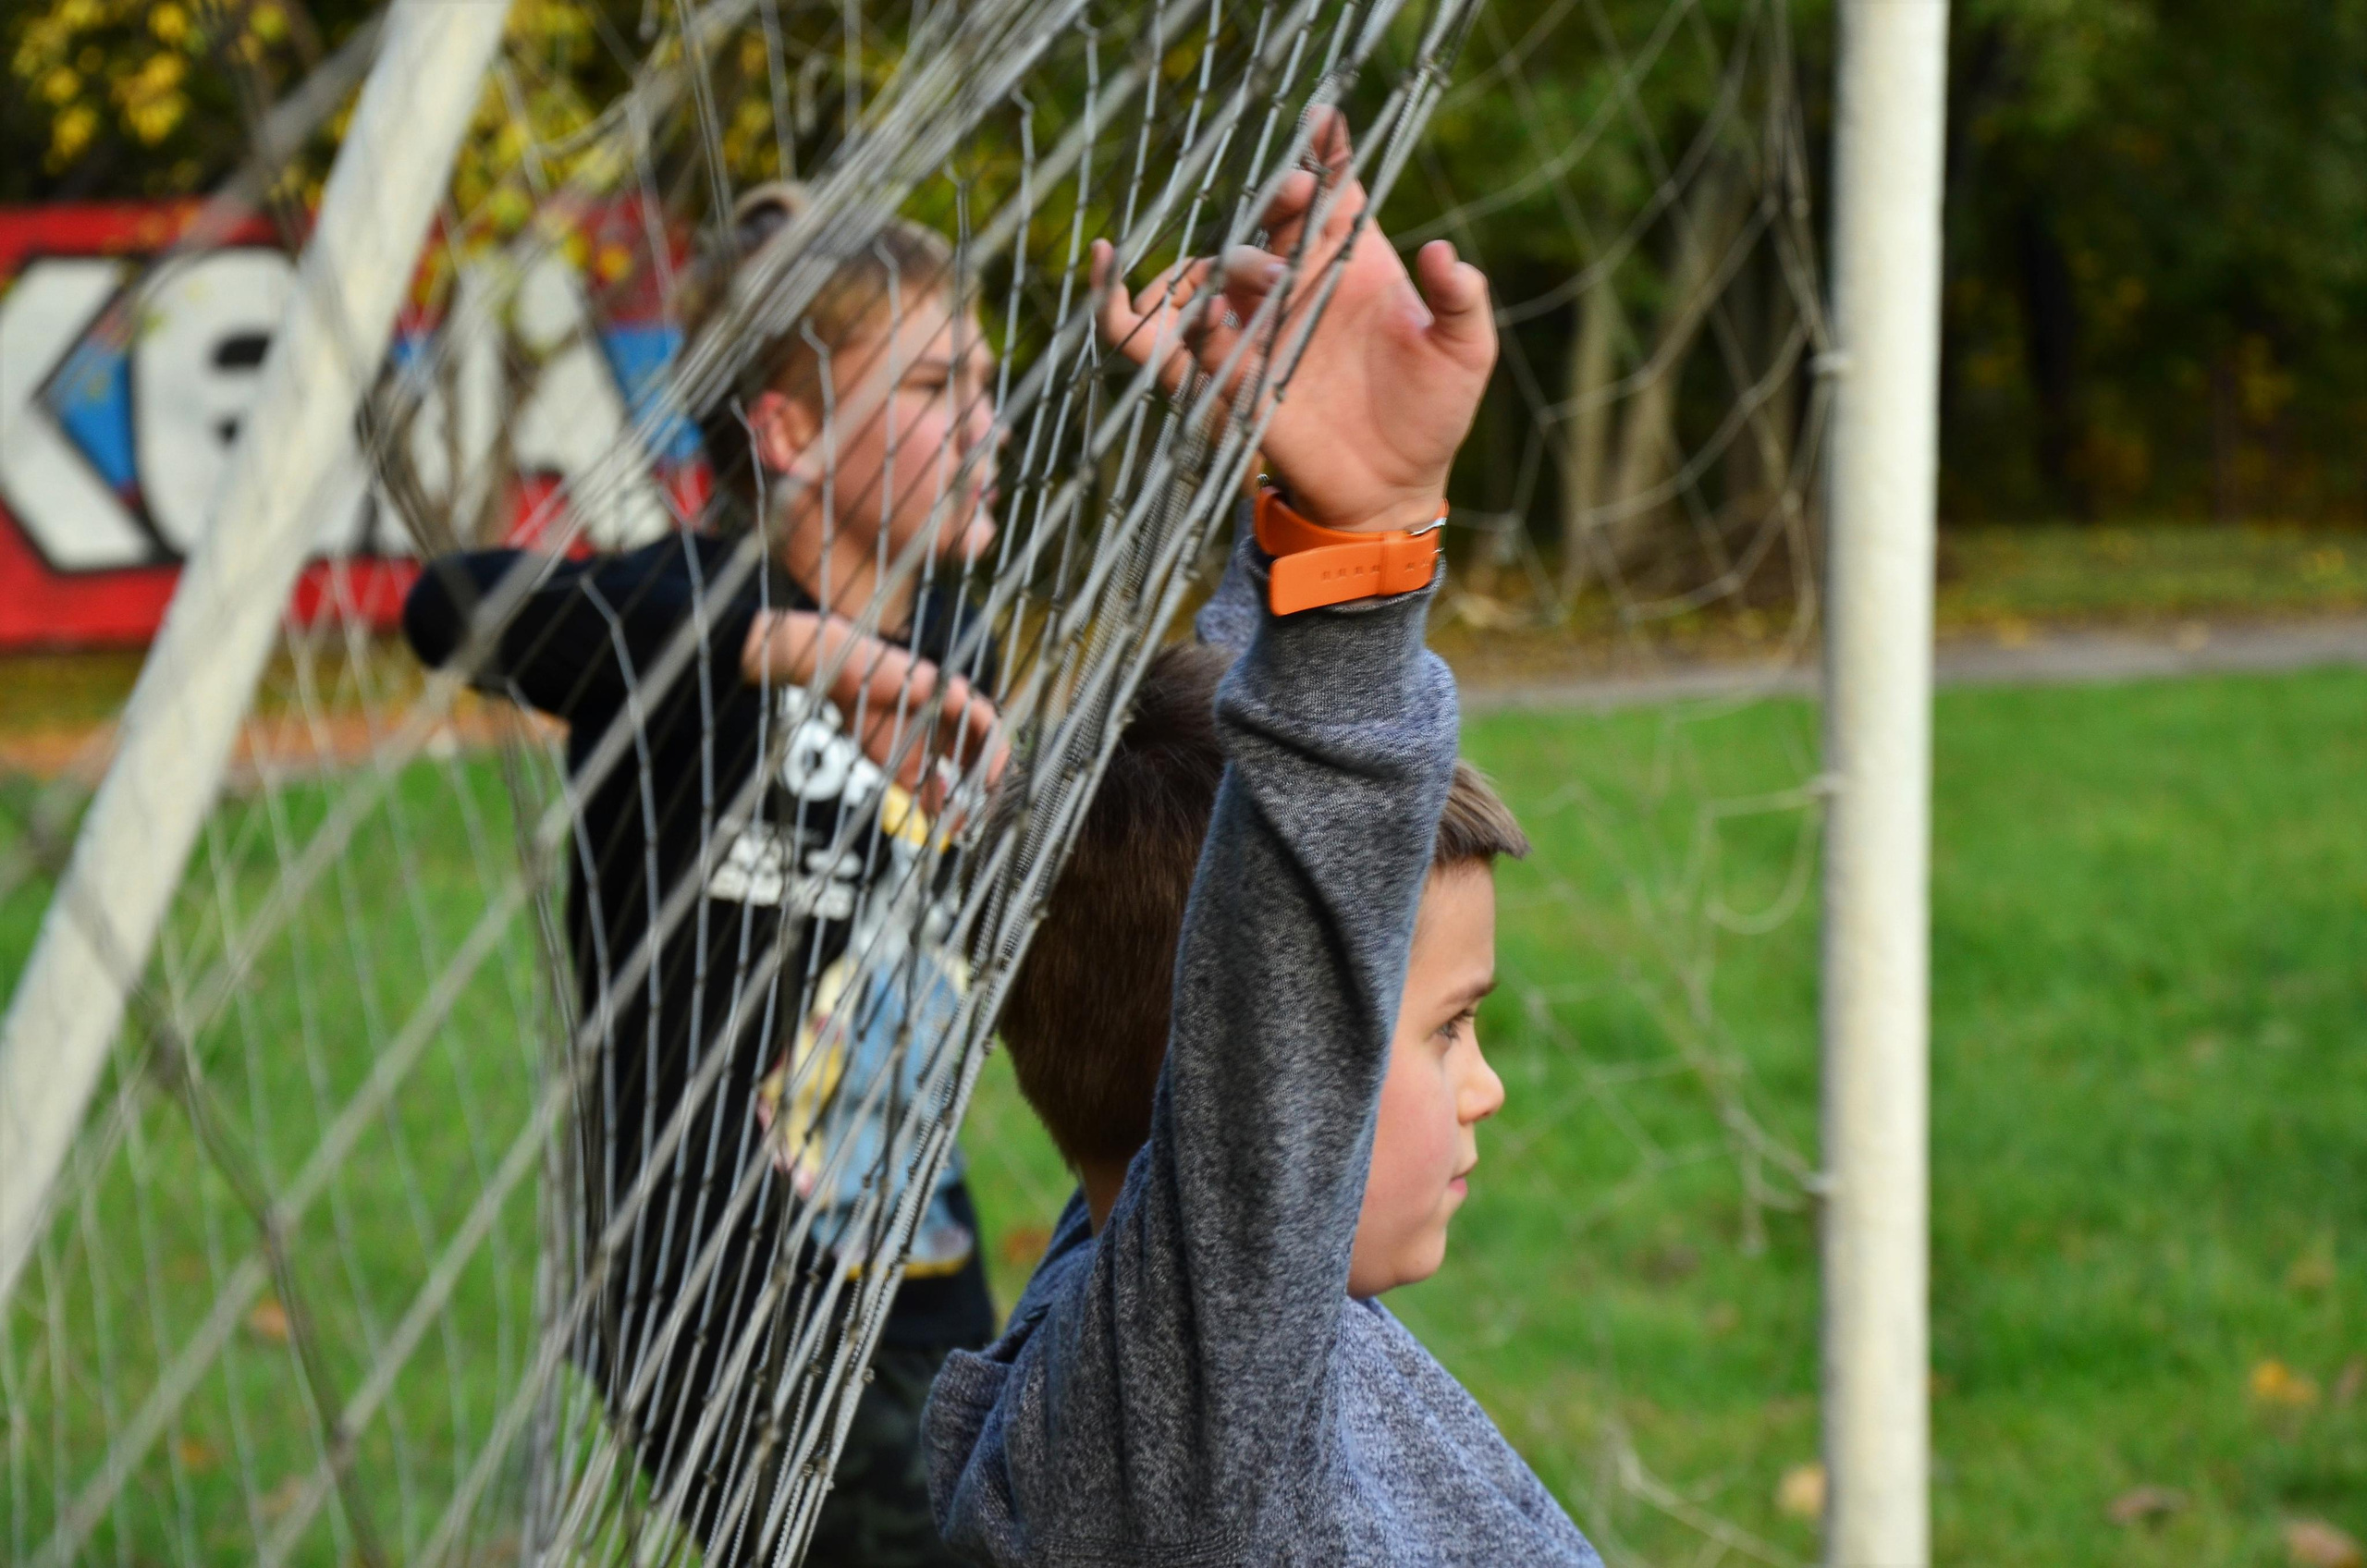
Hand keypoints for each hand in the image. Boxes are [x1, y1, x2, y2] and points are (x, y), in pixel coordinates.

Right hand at [743, 609, 1007, 815]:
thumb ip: (924, 792)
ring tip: (990, 800)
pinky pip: (987, 723)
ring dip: (997, 772)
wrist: (846, 683)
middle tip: (987, 815)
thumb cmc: (868, 718)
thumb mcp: (901, 767)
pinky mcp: (957, 693)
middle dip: (992, 786)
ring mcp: (961, 705)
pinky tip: (986, 778)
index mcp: (947, 735)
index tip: (968, 822)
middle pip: (990, 754)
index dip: (977, 793)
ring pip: (994, 740)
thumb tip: (941, 824)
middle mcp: (960, 720)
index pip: (975, 765)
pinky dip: (992, 752)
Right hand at [1092, 108, 1495, 533]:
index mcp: (1349, 264)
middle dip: (1273, 198)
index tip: (1323, 123)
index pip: (1331, 190)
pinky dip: (1121, 309)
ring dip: (1225, 263)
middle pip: (1262, 219)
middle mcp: (1291, 285)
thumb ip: (1461, 298)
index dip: (1324, 151)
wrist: (1392, 489)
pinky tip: (1111, 276)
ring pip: (1206, 268)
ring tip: (1260, 284)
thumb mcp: (1465, 353)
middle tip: (1294, 198)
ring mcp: (1249, 327)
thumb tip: (1443, 252)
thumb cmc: (1433, 416)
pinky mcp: (1215, 374)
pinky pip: (1152, 336)